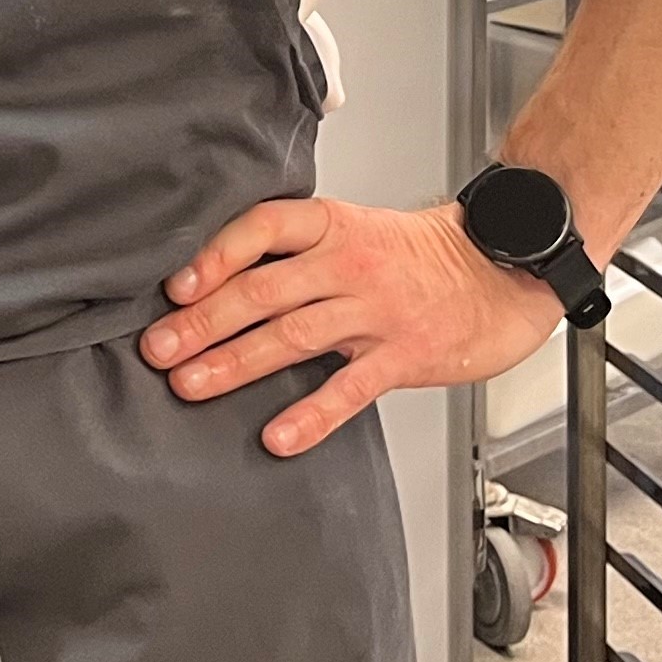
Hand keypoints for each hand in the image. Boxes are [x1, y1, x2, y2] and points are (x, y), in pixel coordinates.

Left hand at [137, 197, 563, 456]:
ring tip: (192, 385)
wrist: (503, 271)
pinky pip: (349, 388)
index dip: (216, 255)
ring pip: (293, 335)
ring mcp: (377, 310)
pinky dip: (311, 414)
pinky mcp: (404, 355)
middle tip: (159, 348)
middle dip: (204, 321)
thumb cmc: (420, 257)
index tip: (177, 288)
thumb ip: (297, 252)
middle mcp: (349, 264)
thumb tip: (220, 281)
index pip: (263, 227)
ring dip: (235, 362)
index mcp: (333, 226)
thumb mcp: (356, 232)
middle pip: (264, 290)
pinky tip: (277, 435)